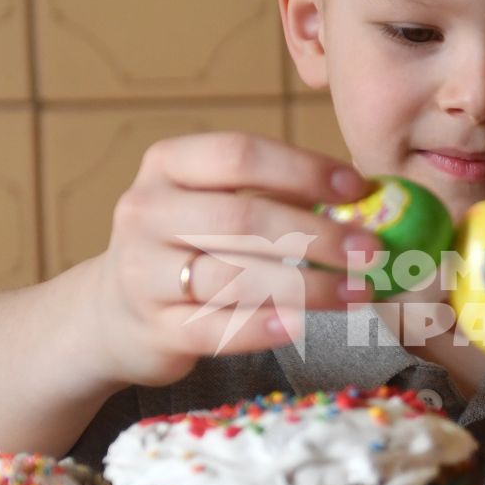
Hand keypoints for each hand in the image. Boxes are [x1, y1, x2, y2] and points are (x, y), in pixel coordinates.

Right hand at [84, 131, 380, 386]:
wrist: (113, 314)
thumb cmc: (187, 247)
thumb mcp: (212, 204)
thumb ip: (273, 196)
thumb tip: (364, 201)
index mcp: (167, 165)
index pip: (238, 155)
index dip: (303, 169)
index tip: (359, 189)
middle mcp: (146, 212)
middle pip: (240, 217)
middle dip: (317, 234)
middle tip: (370, 250)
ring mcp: (144, 273)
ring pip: (233, 276)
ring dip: (307, 285)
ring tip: (358, 292)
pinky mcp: (154, 329)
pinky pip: (215, 328)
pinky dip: (263, 327)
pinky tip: (302, 325)